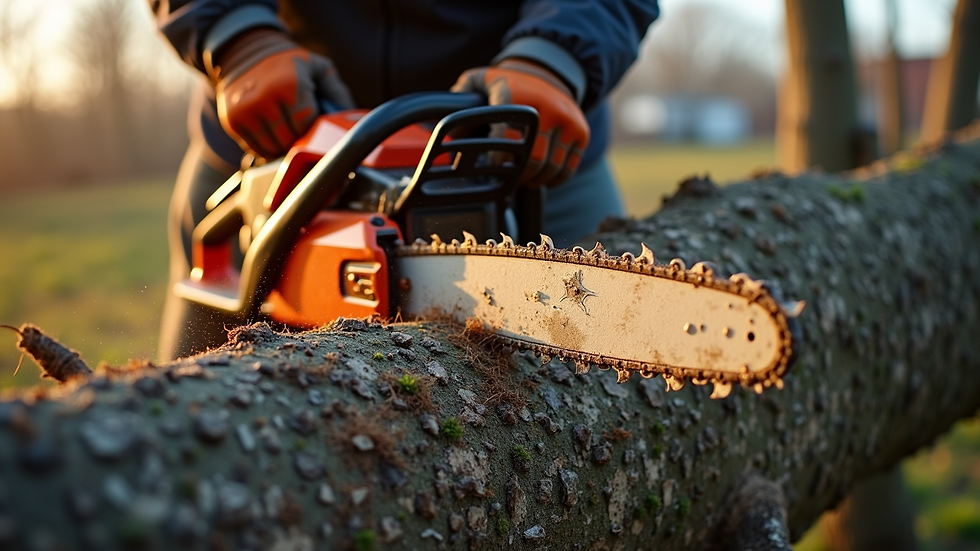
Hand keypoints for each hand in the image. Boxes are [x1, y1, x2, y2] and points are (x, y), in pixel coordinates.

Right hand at [209, 28, 353, 159]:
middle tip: (301, 127)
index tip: (314, 120)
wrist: (243, 50)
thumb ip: (337, 93)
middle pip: (291, 141)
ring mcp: (245, 112)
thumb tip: (349, 122)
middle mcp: (264, 99)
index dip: (313, 127)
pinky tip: (272, 132)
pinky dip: (266, 146)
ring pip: (273, 148)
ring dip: (283, 146)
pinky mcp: (232, 121)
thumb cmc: (288, 63)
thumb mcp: (317, 67)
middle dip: (299, 138)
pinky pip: (255, 149)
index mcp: (290, 85)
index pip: (307, 127)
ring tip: (287, 130)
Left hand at [452, 59, 588, 187]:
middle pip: (532, 162)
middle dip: (518, 177)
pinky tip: (542, 174)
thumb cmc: (506, 85)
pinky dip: (554, 179)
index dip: (496, 162)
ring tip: (524, 177)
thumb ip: (458, 100)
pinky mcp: (580, 131)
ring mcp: (566, 119)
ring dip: (535, 180)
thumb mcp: (479, 81)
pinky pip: (567, 170)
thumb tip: (444, 131)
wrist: (547, 70)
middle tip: (508, 180)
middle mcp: (544, 106)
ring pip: (550, 169)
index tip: (490, 172)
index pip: (505, 138)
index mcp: (514, 94)